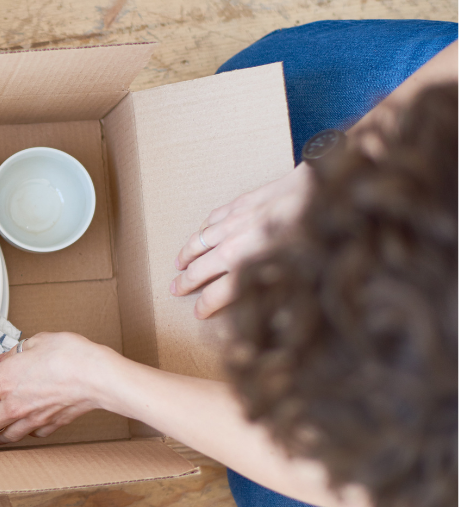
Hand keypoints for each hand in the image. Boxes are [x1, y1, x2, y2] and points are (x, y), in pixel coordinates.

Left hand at [0, 332, 118, 445]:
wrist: (97, 376)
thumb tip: (8, 357)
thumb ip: (17, 352)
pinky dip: (23, 433)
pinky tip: (22, 431)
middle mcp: (13, 405)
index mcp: (2, 383)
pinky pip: (31, 433)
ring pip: (5, 435)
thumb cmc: (68, 355)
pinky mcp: (50, 425)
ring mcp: (31, 419)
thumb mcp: (35, 342)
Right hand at [171, 164, 311, 318]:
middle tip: (175, 288)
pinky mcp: (245, 201)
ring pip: (201, 240)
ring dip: (187, 253)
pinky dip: (203, 228)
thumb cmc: (323, 235)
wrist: (331, 191)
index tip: (197, 311)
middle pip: (201, 267)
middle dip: (185, 281)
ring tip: (178, 263)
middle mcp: (236, 244)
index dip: (204, 305)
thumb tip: (265, 315)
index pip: (217, 293)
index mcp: (250, 267)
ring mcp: (238, 220)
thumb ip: (278, 295)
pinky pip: (214, 217)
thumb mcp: (305, 275)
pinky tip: (201, 232)